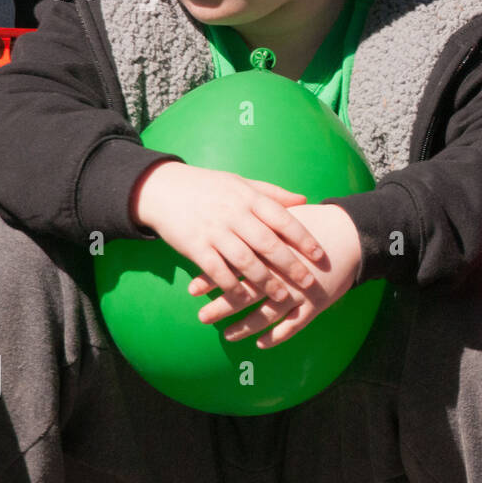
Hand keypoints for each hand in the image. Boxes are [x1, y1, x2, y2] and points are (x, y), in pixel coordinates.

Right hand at [129, 160, 323, 312]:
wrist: (162, 189)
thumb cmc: (208, 187)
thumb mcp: (241, 182)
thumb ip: (272, 193)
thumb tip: (304, 200)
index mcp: (248, 198)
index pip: (282, 218)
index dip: (303, 237)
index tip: (319, 255)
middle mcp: (233, 214)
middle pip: (268, 243)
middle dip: (290, 265)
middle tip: (309, 282)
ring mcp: (214, 231)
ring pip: (245, 261)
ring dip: (266, 282)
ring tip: (283, 297)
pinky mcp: (195, 247)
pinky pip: (216, 271)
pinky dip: (231, 287)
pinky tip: (243, 300)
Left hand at [188, 203, 362, 347]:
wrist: (352, 234)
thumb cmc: (315, 223)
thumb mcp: (283, 216)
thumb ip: (256, 221)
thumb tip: (224, 224)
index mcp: (272, 250)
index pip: (235, 266)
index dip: (213, 278)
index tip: (193, 289)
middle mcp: (284, 273)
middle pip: (247, 293)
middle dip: (222, 307)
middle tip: (202, 318)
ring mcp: (300, 291)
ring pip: (268, 315)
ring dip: (246, 327)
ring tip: (227, 336)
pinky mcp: (317, 304)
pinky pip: (294, 326)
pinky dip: (277, 337)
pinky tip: (261, 344)